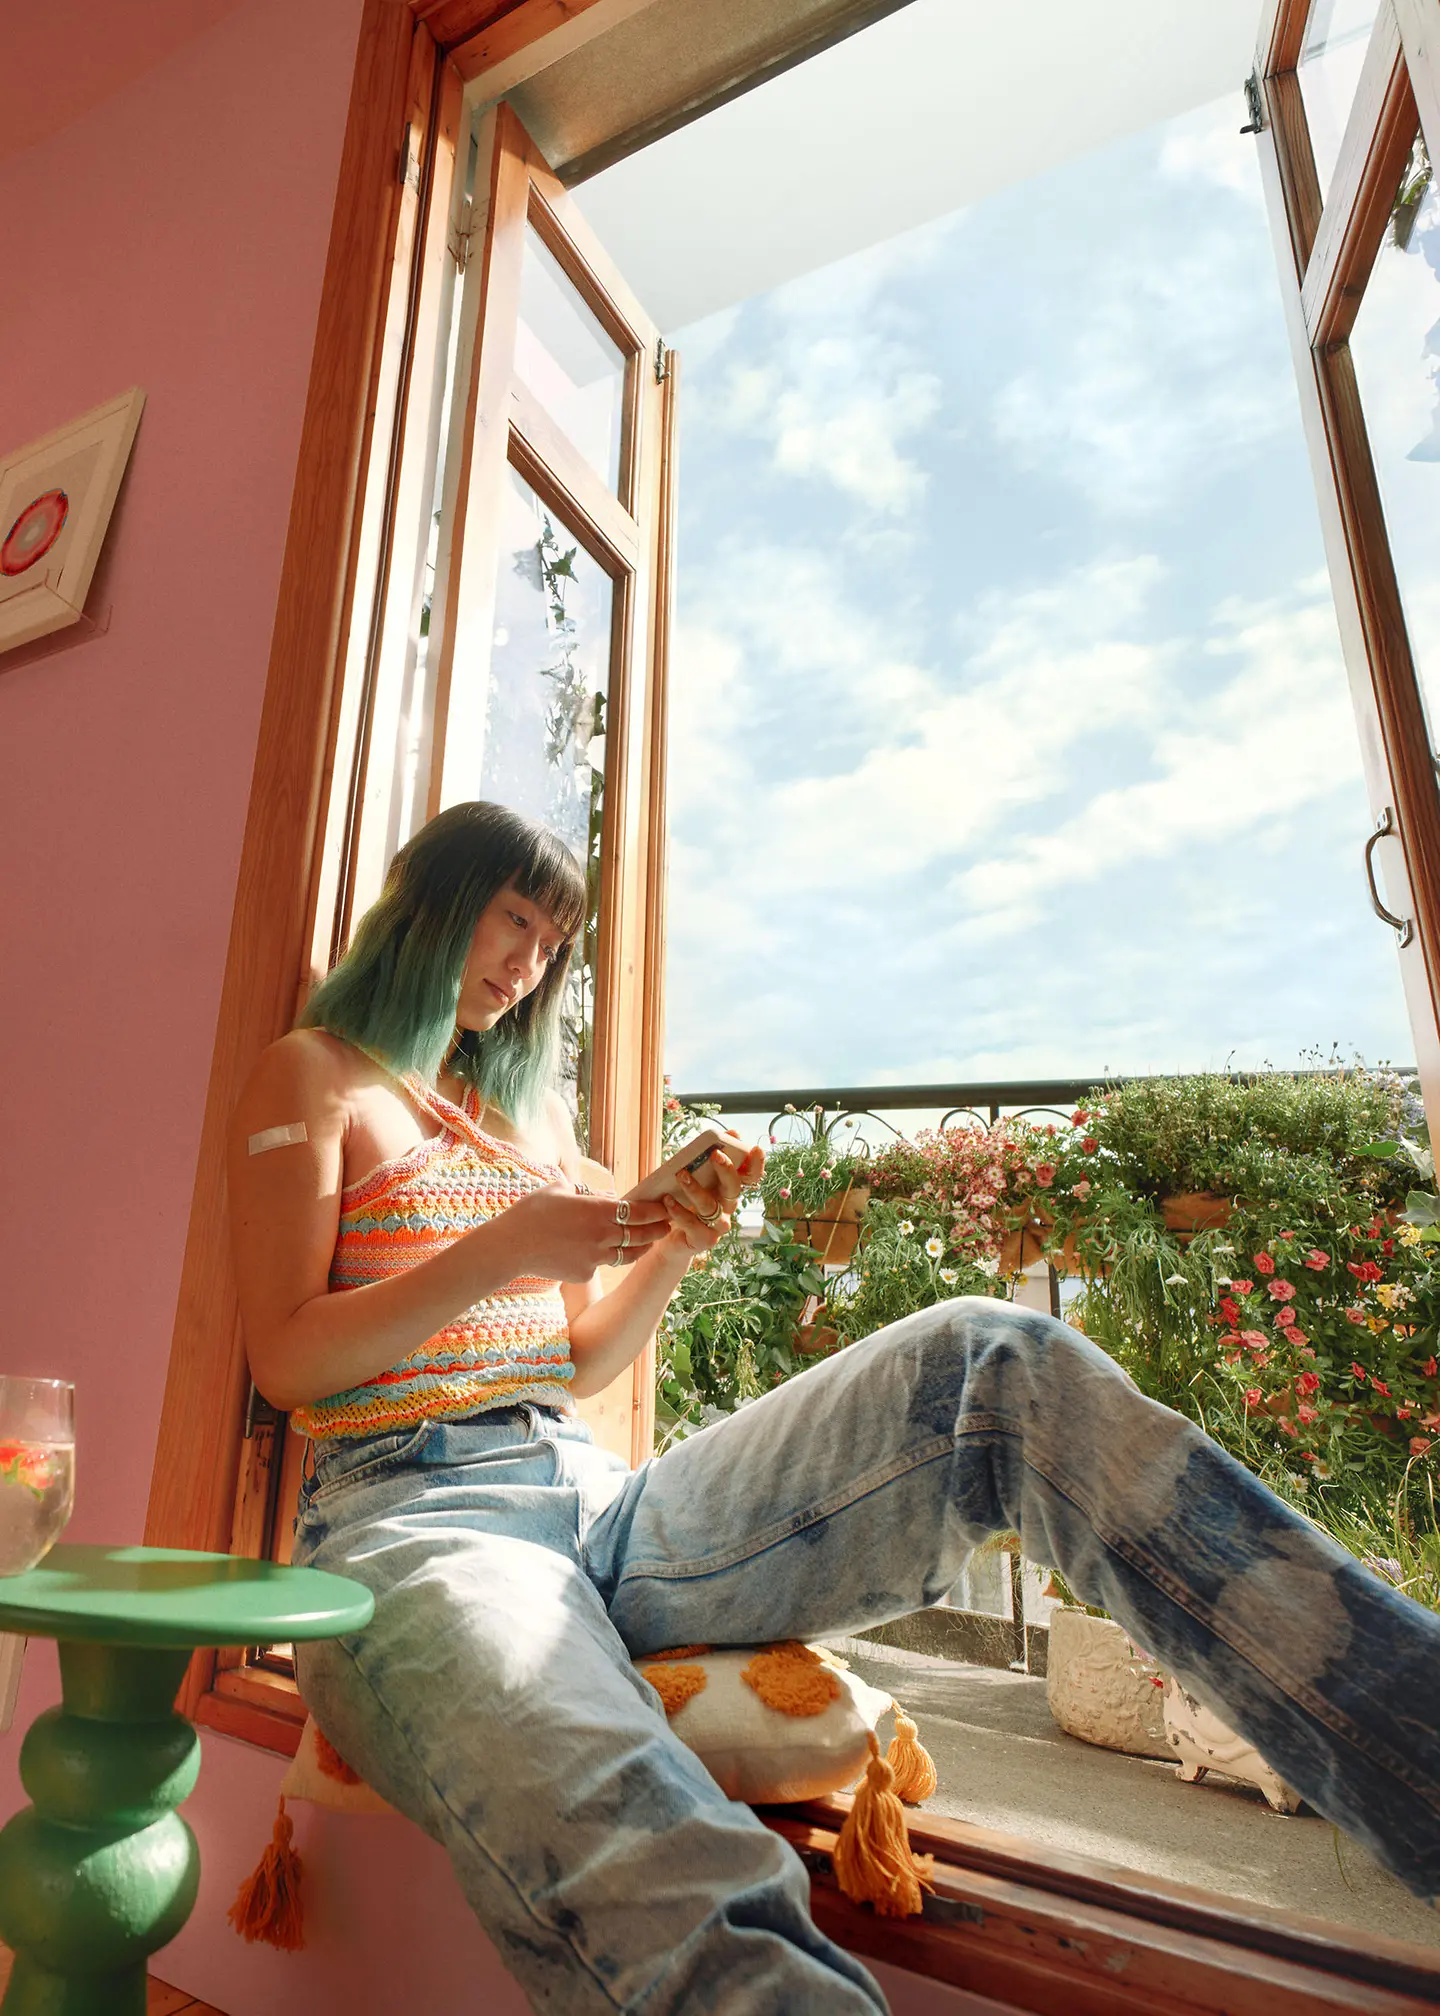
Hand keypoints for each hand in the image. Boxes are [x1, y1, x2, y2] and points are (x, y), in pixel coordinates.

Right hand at [500, 1185, 671, 1281]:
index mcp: (598, 1210)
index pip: (639, 1211)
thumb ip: (582, 1192)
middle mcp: (602, 1235)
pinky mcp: (584, 1274)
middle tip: (668, 1226)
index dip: (656, 1210)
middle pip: (640, 1235)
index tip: (667, 1207)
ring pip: (627, 1255)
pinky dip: (603, 1259)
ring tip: (648, 1243)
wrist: (510, 1245)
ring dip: (640, 1248)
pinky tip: (601, 1253)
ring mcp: (595, 1258)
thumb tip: (598, 1195)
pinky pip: (600, 1265)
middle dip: (657, 1230)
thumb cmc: (532, 1211)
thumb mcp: (559, 1189)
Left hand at [662, 1144, 763, 1256]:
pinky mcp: (704, 1239)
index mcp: (729, 1189)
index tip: (755, 1149)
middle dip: (727, 1170)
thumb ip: (705, 1159)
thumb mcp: (693, 1178)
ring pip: (710, 1206)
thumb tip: (725, 1135)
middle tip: (715, 1154)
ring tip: (680, 1175)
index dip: (756, 1164)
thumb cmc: (683, 1202)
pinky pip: (692, 1224)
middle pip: (734, 1188)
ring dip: (695, 1189)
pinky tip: (667, 1200)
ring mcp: (718, 1225)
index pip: (750, 1177)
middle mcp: (728, 1207)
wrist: (669, 1238)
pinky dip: (678, 1211)